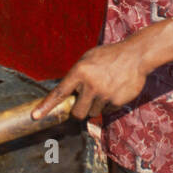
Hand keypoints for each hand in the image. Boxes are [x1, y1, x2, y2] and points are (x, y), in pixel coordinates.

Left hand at [32, 41, 149, 120]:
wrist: (136, 55)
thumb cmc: (109, 55)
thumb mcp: (89, 58)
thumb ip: (77, 75)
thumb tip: (67, 93)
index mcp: (80, 71)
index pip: (59, 93)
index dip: (46, 106)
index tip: (35, 117)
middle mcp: (90, 85)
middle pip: (77, 113)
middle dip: (79, 112)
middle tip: (84, 103)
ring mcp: (104, 94)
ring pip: (93, 113)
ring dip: (96, 106)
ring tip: (105, 89)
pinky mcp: (116, 101)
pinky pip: (107, 111)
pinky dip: (109, 105)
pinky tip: (115, 90)